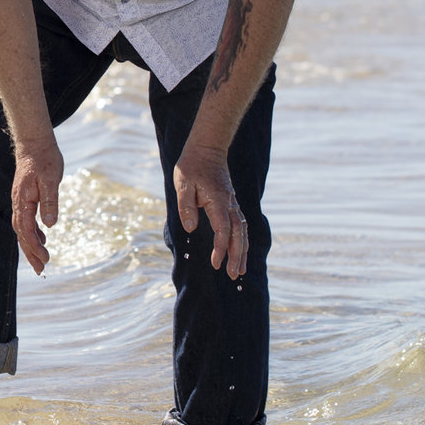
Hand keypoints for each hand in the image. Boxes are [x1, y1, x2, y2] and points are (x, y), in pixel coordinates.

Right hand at [11, 134, 63, 274]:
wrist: (34, 144)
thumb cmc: (44, 160)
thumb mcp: (51, 180)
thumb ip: (50, 201)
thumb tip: (50, 224)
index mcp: (23, 200)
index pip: (27, 230)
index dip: (34, 247)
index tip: (46, 259)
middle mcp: (18, 203)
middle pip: (22, 234)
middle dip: (30, 253)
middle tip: (41, 270)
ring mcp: (20, 202)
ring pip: (22, 229)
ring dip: (30, 246)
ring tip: (41, 261)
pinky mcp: (24, 199)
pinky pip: (26, 221)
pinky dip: (33, 233)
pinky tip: (42, 239)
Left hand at [172, 141, 247, 280]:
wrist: (207, 150)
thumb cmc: (192, 166)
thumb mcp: (182, 183)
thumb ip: (186, 206)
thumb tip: (190, 227)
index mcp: (218, 201)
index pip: (223, 229)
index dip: (220, 248)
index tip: (216, 263)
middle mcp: (229, 204)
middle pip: (238, 234)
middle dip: (236, 256)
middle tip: (233, 275)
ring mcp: (232, 204)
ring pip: (242, 231)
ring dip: (242, 251)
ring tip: (240, 270)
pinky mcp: (232, 204)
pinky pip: (241, 225)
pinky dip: (242, 241)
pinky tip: (240, 253)